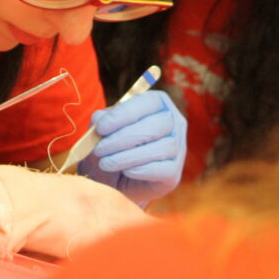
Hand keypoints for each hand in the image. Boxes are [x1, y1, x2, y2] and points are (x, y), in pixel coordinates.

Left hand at [79, 89, 186, 203]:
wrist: (112, 176)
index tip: (101, 128)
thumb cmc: (109, 145)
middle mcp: (174, 123)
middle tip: (99, 149)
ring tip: (106, 162)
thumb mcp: (101, 128)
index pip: (149, 102)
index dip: (124, 114)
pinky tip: (125, 171)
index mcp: (158, 104)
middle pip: (157, 125)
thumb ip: (102, 119)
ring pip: (161, 148)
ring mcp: (178, 148)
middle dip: (123, 138)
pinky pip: (164, 169)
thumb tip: (101, 118)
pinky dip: (140, 171)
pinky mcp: (175, 172)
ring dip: (127, 157)